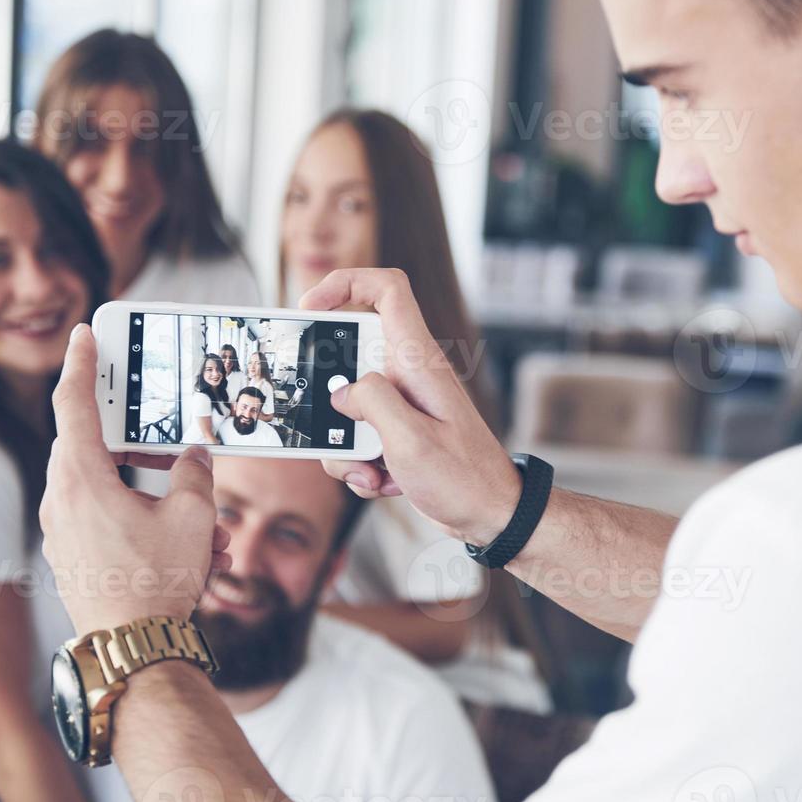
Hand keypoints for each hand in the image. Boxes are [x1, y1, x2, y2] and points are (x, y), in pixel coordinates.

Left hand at [41, 324, 231, 633]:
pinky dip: (147, 522)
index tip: (84, 334)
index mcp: (80, 477)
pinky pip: (111, 521)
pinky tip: (196, 550)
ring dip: (157, 495)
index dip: (82, 364)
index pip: (74, 403)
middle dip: (142, 446)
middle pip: (96, 447)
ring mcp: (65, 532)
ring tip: (208, 524)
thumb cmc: (156, 581)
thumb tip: (196, 455)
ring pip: (112, 489)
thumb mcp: (193, 516)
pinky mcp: (76, 557)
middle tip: (165, 433)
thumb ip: (195, 473)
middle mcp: (62, 500)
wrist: (133, 650)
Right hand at [301, 269, 521, 546]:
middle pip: (348, 359)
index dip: (345, 284)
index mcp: (418, 362)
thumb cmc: (465, 478)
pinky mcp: (396, 432)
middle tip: (334, 428)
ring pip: (346, 408)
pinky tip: (384, 483)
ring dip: (346, 447)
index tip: (310, 308)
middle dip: (330, 399)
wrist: (491, 517)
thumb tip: (341, 394)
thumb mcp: (411, 441)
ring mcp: (401, 405)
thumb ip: (371, 404)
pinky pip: (357, 438)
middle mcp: (408, 375)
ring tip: (372, 473)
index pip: (387, 291)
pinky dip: (360, 466)